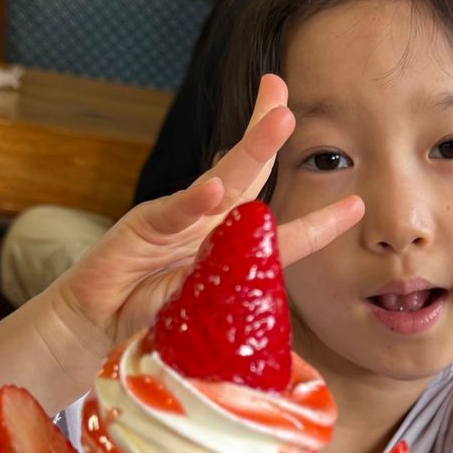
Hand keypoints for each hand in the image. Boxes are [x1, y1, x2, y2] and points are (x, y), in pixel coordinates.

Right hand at [38, 73, 363, 371]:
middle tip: (294, 104)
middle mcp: (212, 227)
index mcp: (234, 252)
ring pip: (224, 180)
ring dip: (253, 148)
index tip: (356, 205)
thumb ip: (239, 312)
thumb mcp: (207, 322)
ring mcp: (180, 222)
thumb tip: (291, 348)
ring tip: (280, 120)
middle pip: (252, 174)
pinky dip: (193, 203)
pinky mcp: (143, 227)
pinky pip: (173, 212)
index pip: (284, 232)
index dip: (320, 221)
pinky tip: (214, 189)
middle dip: (272, 135)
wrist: (97, 328)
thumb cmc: (153, 322)